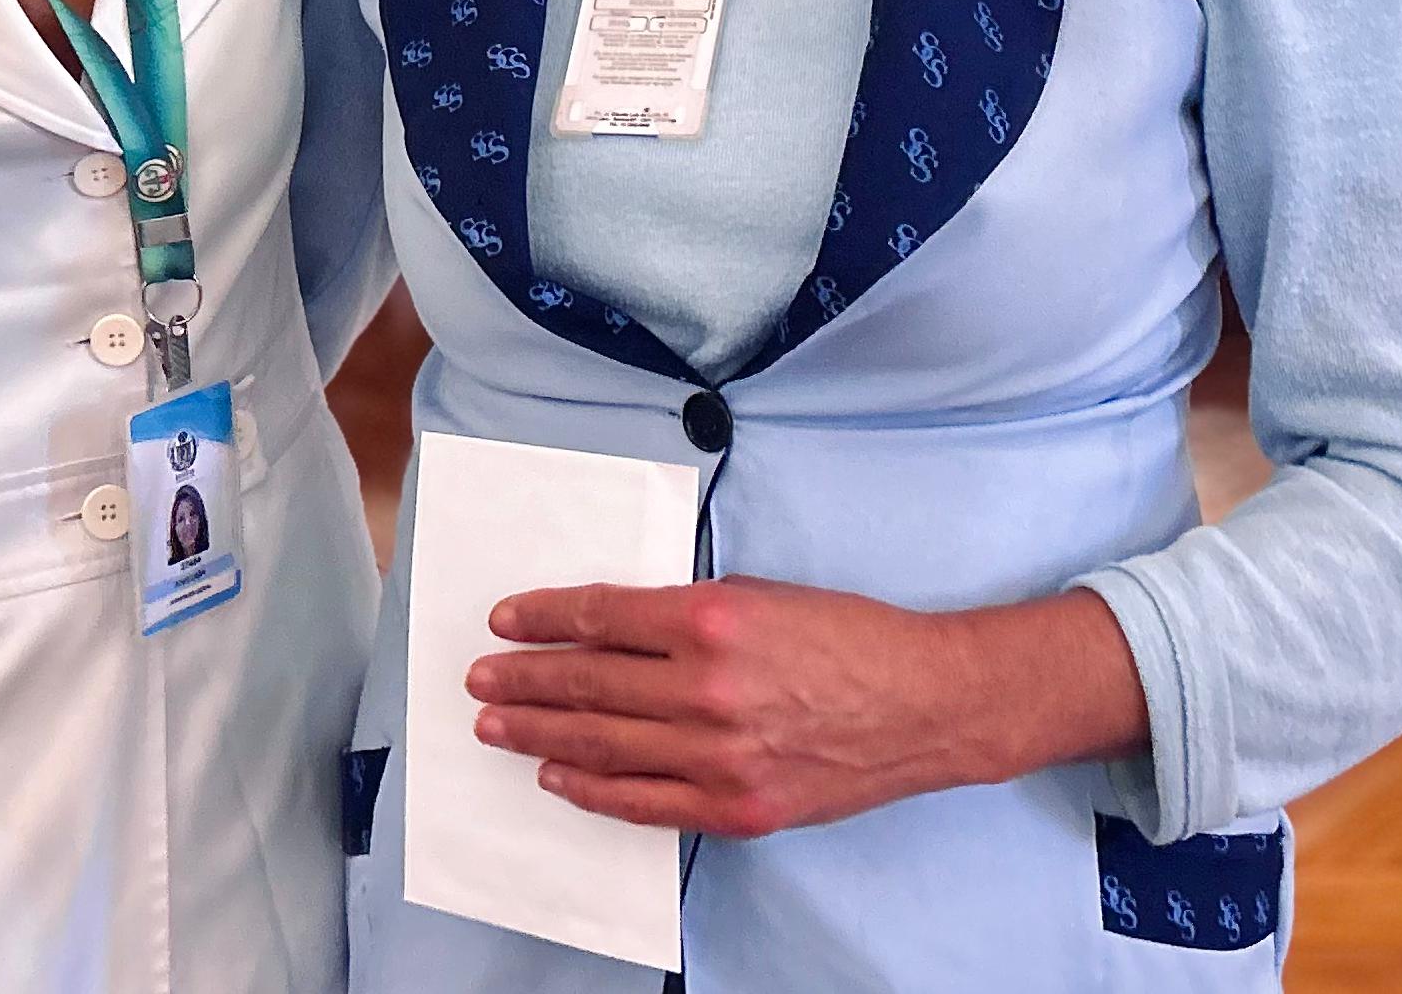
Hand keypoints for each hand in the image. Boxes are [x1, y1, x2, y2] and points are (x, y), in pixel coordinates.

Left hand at [464, 578, 1145, 838]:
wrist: (922, 703)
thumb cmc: (846, 636)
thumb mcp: (760, 596)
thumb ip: (684, 613)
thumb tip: (606, 626)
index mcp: (712, 619)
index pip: (600, 616)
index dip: (542, 618)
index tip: (504, 620)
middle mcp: (708, 687)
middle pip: (588, 681)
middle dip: (524, 679)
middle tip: (479, 676)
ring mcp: (720, 754)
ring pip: (603, 743)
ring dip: (539, 732)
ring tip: (495, 724)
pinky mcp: (736, 805)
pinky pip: (644, 801)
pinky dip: (593, 788)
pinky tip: (557, 775)